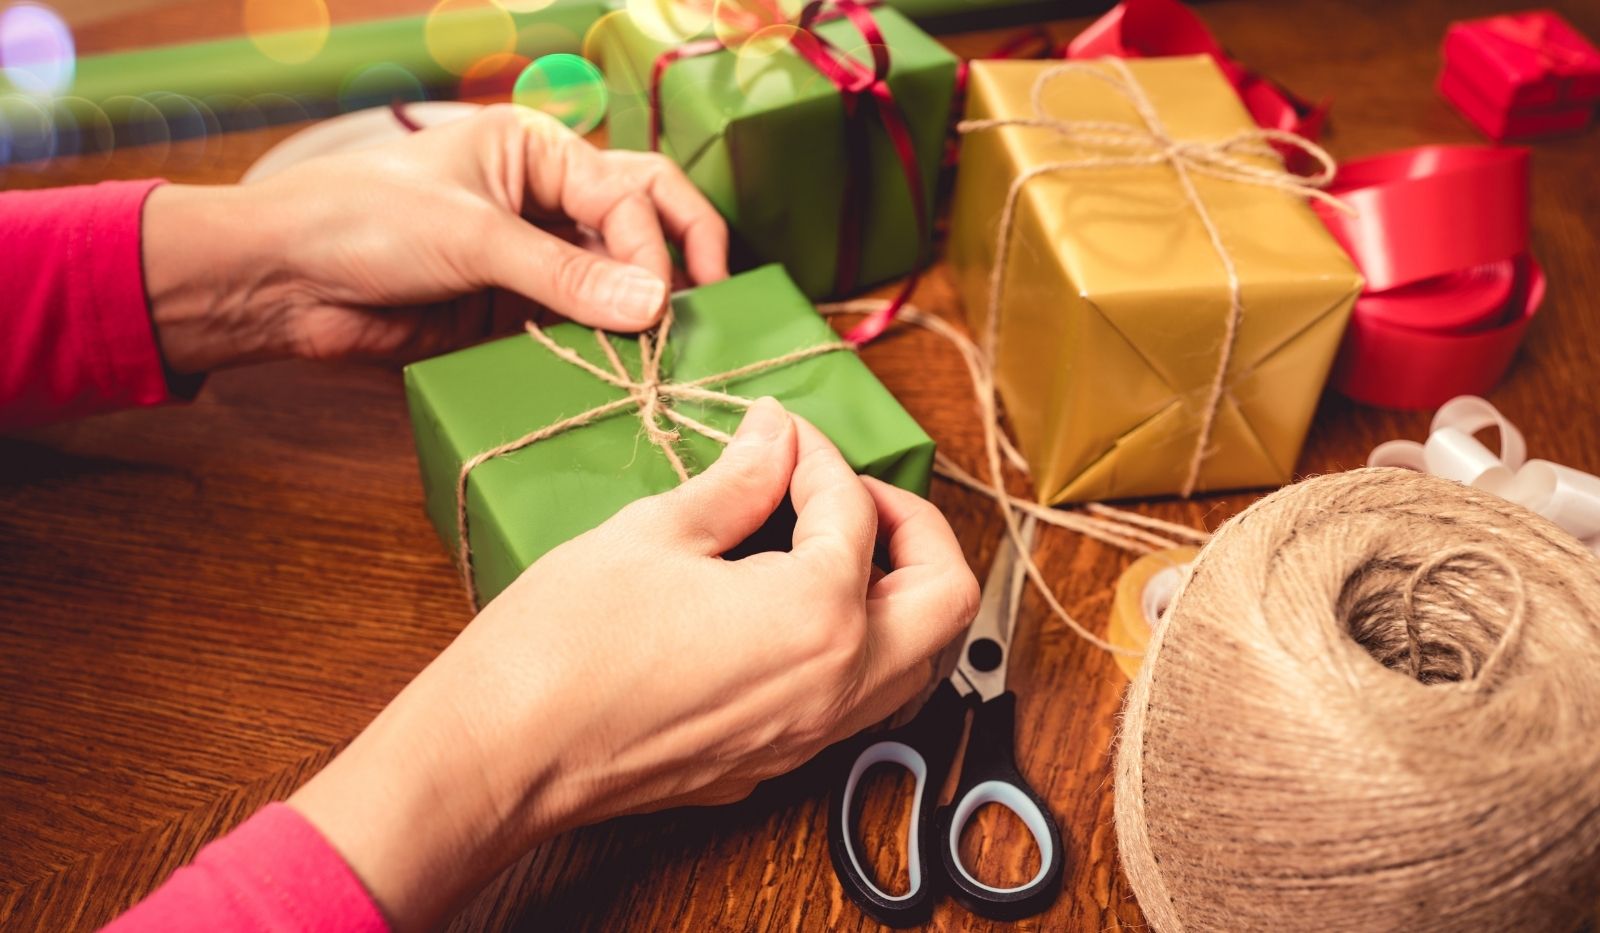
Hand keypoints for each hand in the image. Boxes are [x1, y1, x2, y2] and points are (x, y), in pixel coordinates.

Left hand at [141, 104, 728, 371]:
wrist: (285, 281)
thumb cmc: (364, 221)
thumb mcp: (471, 236)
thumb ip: (564, 274)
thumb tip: (654, 303)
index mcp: (538, 150)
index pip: (629, 191)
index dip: (656, 243)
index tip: (662, 298)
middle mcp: (545, 197)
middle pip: (642, 219)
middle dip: (678, 257)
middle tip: (710, 306)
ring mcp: (533, 255)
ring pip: (617, 276)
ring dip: (643, 306)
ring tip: (671, 346)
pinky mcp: (515, 309)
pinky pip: (580, 323)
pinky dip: (605, 343)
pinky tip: (623, 365)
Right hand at [288, 398, 978, 930]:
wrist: (503, 755)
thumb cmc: (563, 649)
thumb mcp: (653, 534)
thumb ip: (736, 483)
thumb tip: (773, 437)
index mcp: (818, 616)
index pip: (855, 510)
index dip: (818, 454)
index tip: (779, 435)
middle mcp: (837, 687)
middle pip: (945, 598)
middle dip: (913, 526)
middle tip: (849, 492)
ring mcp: (811, 736)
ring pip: (920, 664)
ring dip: (901, 595)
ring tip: (838, 548)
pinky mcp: (776, 763)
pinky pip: (863, 703)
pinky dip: (862, 647)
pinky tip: (798, 611)